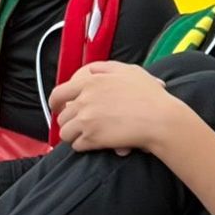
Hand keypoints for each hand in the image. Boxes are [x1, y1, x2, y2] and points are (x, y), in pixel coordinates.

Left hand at [51, 62, 182, 154]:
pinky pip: (77, 146)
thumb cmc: (149, 94)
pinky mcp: (92, 139)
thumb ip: (106, 68)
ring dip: (74, 135)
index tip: (58, 109)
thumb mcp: (129, 71)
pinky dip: (84, 146)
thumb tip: (91, 70)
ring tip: (87, 136)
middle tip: (81, 125)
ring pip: (66, 133)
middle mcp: (84, 101)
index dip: (55, 104)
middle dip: (69, 122)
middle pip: (62, 117)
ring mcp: (86, 121)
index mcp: (90, 82)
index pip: (59, 94)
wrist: (159, 119)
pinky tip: (96, 143)